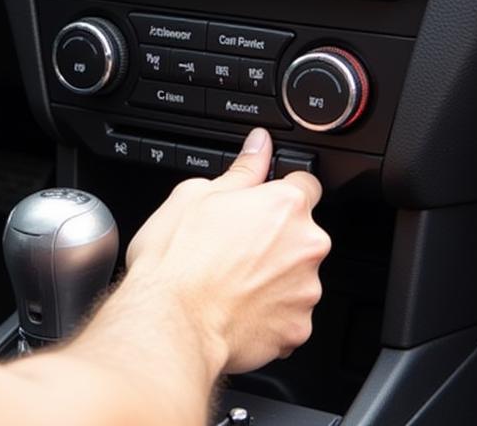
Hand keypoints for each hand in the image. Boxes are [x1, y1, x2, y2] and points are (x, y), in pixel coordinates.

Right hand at [125, 128, 329, 374]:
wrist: (170, 321)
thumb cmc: (177, 257)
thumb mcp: (198, 193)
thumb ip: (242, 169)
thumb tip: (259, 145)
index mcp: (285, 205)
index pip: (306, 184)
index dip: (283, 190)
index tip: (264, 202)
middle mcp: (306, 246)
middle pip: (302, 233)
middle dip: (276, 237)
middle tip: (235, 244)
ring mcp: (305, 291)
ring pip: (297, 275)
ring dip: (274, 275)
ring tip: (231, 278)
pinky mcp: (298, 330)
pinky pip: (290, 314)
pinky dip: (270, 311)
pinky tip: (237, 306)